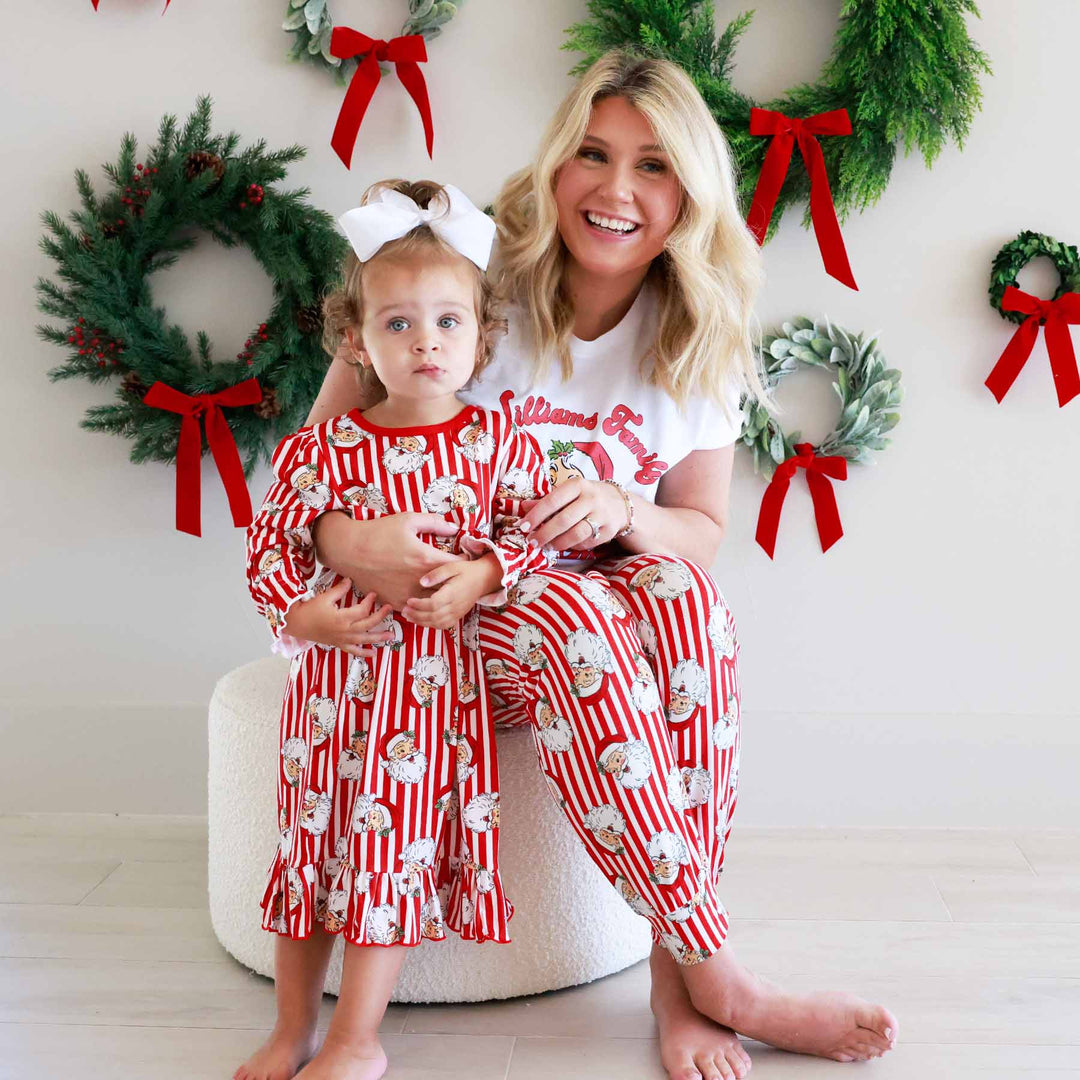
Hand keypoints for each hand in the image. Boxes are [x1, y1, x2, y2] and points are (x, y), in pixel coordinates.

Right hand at [281, 581, 393, 655]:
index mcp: (342, 618)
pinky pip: (353, 651)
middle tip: (389, 609)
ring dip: (378, 638)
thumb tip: (350, 580)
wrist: (297, 624)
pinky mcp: (339, 644)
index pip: (362, 610)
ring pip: (364, 639)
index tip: (374, 594)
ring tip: (391, 636)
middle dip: (380, 616)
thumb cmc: (310, 610)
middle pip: (367, 624)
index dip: (370, 602)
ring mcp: (342, 639)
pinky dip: (364, 653)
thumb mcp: (325, 597)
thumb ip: (339, 590)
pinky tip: (374, 653)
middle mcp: (345, 630)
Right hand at [311, 511, 464, 609]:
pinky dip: (422, 603)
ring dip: (439, 594)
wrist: (349, 550)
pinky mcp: (395, 602)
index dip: (463, 561)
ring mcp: (407, 594)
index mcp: (425, 558)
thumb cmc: (378, 532)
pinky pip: (416, 608)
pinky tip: (422, 593)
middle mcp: (418, 580)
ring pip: (434, 602)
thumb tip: (455, 528)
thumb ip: (435, 523)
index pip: (457, 565)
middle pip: (448, 588)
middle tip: (454, 574)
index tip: (462, 557)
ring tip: (440, 585)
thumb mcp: (408, 520)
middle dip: (454, 580)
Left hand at [401, 555, 502, 630]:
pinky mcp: (458, 616)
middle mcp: (456, 606)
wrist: (484, 579)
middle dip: (417, 615)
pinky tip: (421, 620)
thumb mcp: (451, 566)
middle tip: (404, 610)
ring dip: (421, 622)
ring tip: (409, 616)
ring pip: (437, 623)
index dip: (420, 604)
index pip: (434, 604)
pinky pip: (443, 625)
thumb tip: (422, 582)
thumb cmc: (466, 571)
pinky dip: (431, 625)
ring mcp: (458, 613)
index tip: (409, 600)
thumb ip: (436, 574)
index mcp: (453, 593)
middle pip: (434, 616)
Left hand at [518, 478, 629, 549]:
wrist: (620, 503)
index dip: (536, 515)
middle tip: (532, 541)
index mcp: (577, 485)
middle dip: (545, 533)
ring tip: (546, 546)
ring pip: (576, 534)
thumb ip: (546, 500)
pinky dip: (573, 546)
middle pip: (564, 520)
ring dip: (558, 543)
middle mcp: (591, 498)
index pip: (553, 501)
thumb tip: (523, 507)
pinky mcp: (608, 531)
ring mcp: (602, 515)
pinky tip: (564, 545)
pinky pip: (586, 542)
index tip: (523, 526)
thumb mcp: (568, 493)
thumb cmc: (587, 496)